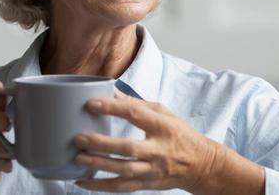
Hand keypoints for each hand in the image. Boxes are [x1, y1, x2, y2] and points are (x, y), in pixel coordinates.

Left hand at [73, 90, 221, 192]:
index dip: (113, 108)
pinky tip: (82, 181)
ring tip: (78, 158)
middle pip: (128, 148)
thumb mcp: (165, 113)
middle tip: (79, 138)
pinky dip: (101, 186)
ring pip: (123, 170)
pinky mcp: (147, 184)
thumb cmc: (180, 134)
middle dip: (102, 144)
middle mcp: (158, 150)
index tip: (92, 103)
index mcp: (162, 126)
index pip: (136, 114)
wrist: (201, 165)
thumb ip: (138, 104)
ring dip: (98, 165)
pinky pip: (121, 187)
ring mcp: (153, 170)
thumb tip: (112, 93)